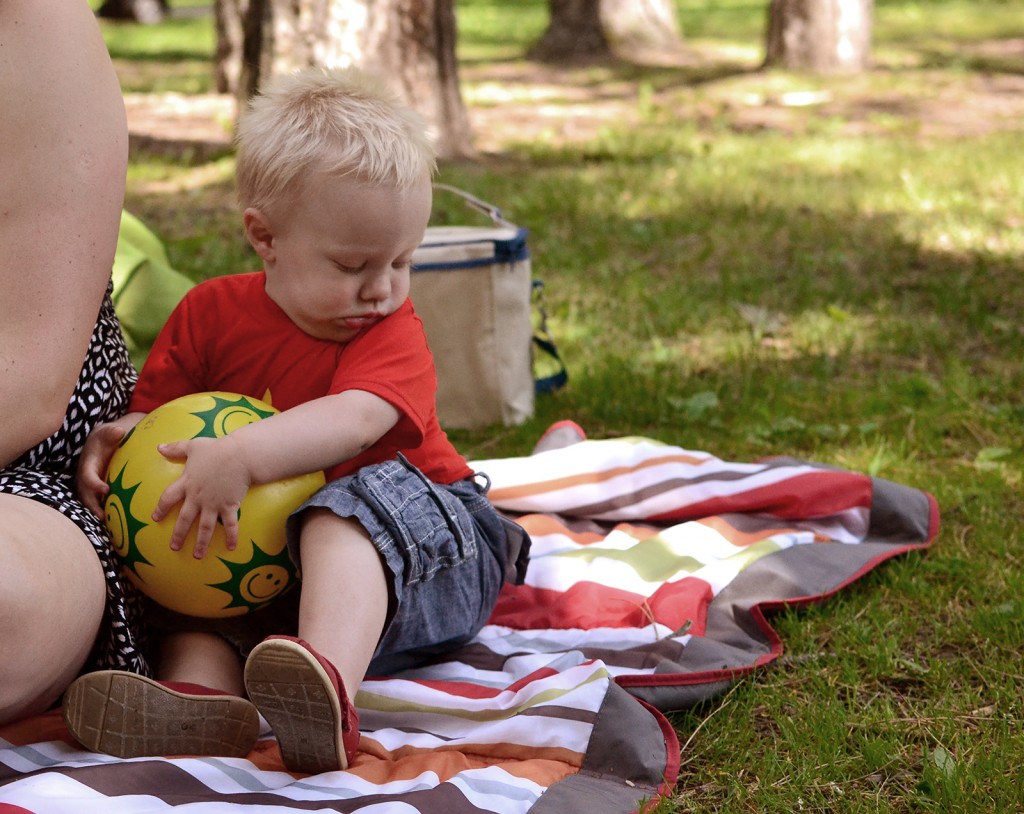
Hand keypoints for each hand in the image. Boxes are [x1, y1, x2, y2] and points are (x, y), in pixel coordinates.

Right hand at [76, 415, 141, 518]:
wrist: (102, 442)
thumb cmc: (107, 437)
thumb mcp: (109, 432)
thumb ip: (112, 432)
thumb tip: (118, 432)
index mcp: (88, 464)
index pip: (87, 476)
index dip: (94, 484)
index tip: (105, 490)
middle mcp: (85, 477)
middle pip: (85, 494)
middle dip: (92, 506)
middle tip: (102, 517)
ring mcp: (88, 485)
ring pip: (88, 502)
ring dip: (95, 513)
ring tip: (107, 525)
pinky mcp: (94, 491)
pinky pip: (95, 503)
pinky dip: (101, 512)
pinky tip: (113, 524)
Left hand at [154, 435, 251, 558]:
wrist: (240, 455)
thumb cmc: (217, 449)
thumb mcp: (193, 446)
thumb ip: (176, 448)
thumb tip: (158, 447)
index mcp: (187, 483)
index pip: (168, 498)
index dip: (161, 508)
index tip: (155, 518)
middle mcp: (197, 497)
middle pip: (184, 519)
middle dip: (179, 534)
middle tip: (174, 547)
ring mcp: (213, 503)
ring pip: (204, 527)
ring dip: (201, 542)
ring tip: (197, 556)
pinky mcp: (229, 506)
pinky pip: (230, 525)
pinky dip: (231, 537)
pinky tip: (231, 548)